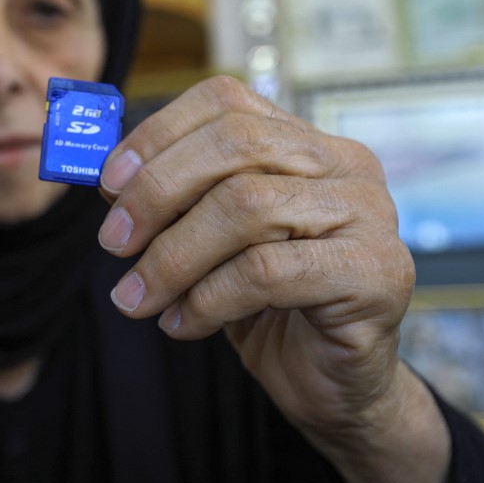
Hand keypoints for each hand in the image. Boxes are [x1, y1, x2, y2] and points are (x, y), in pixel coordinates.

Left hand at [98, 77, 447, 482]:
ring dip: (172, 258)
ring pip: (246, 207)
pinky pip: (266, 272)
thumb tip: (106, 176)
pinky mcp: (377, 273)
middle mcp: (346, 164)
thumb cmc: (264, 303)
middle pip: (235, 145)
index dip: (158, 133)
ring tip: (136, 298)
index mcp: (305, 141)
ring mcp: (370, 214)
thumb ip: (173, 199)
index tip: (108, 183)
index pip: (226, 101)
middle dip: (157, 193)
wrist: (329, 381)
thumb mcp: (209, 239)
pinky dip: (207, 299)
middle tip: (112, 243)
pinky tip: (182, 324)